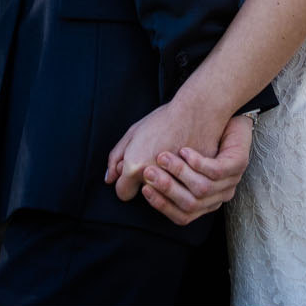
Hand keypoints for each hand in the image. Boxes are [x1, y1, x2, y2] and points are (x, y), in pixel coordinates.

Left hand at [104, 97, 224, 202]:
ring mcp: (173, 182)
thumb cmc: (163, 119)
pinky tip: (182, 162)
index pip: (122, 193)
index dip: (126, 183)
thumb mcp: (132, 133)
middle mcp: (153, 178)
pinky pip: (181, 188)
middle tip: (154, 159)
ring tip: (169, 160)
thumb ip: (115, 157)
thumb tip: (109, 179)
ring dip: (163, 181)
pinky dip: (180, 178)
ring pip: (162, 193)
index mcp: (134, 167)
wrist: (196, 112)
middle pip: (143, 193)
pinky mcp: (191, 180)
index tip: (134, 171)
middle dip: (145, 180)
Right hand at [138, 113, 253, 225]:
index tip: (144, 189)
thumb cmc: (182, 131)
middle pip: (189, 204)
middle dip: (167, 188)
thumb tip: (112, 179)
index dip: (161, 204)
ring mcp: (228, 180)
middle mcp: (216, 194)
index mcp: (200, 198)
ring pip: (202, 188)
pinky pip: (217, 171)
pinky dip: (199, 162)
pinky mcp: (237, 164)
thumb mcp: (155, 147)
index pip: (180, 215)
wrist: (215, 109)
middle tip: (149, 172)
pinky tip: (185, 151)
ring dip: (180, 173)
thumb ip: (136, 164)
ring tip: (163, 156)